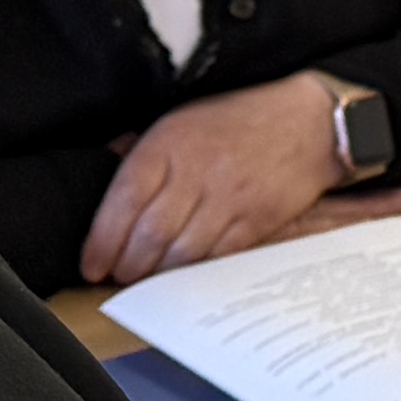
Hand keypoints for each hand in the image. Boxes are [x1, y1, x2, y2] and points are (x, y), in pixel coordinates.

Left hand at [80, 74, 399, 281]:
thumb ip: (145, 155)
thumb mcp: (182, 120)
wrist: (307, 120)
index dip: (102, 240)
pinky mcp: (259, 218)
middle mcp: (199, 169)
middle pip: (151, 233)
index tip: (92, 263)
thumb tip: (108, 188)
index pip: (125, 198)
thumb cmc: (238, 121)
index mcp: (171, 142)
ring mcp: (232, 196)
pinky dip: (197, 272)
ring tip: (148, 280)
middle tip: (119, 276)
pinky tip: (185, 274)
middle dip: (128, 264)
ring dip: (159, 275)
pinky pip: (219, 256)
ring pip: (183, 251)